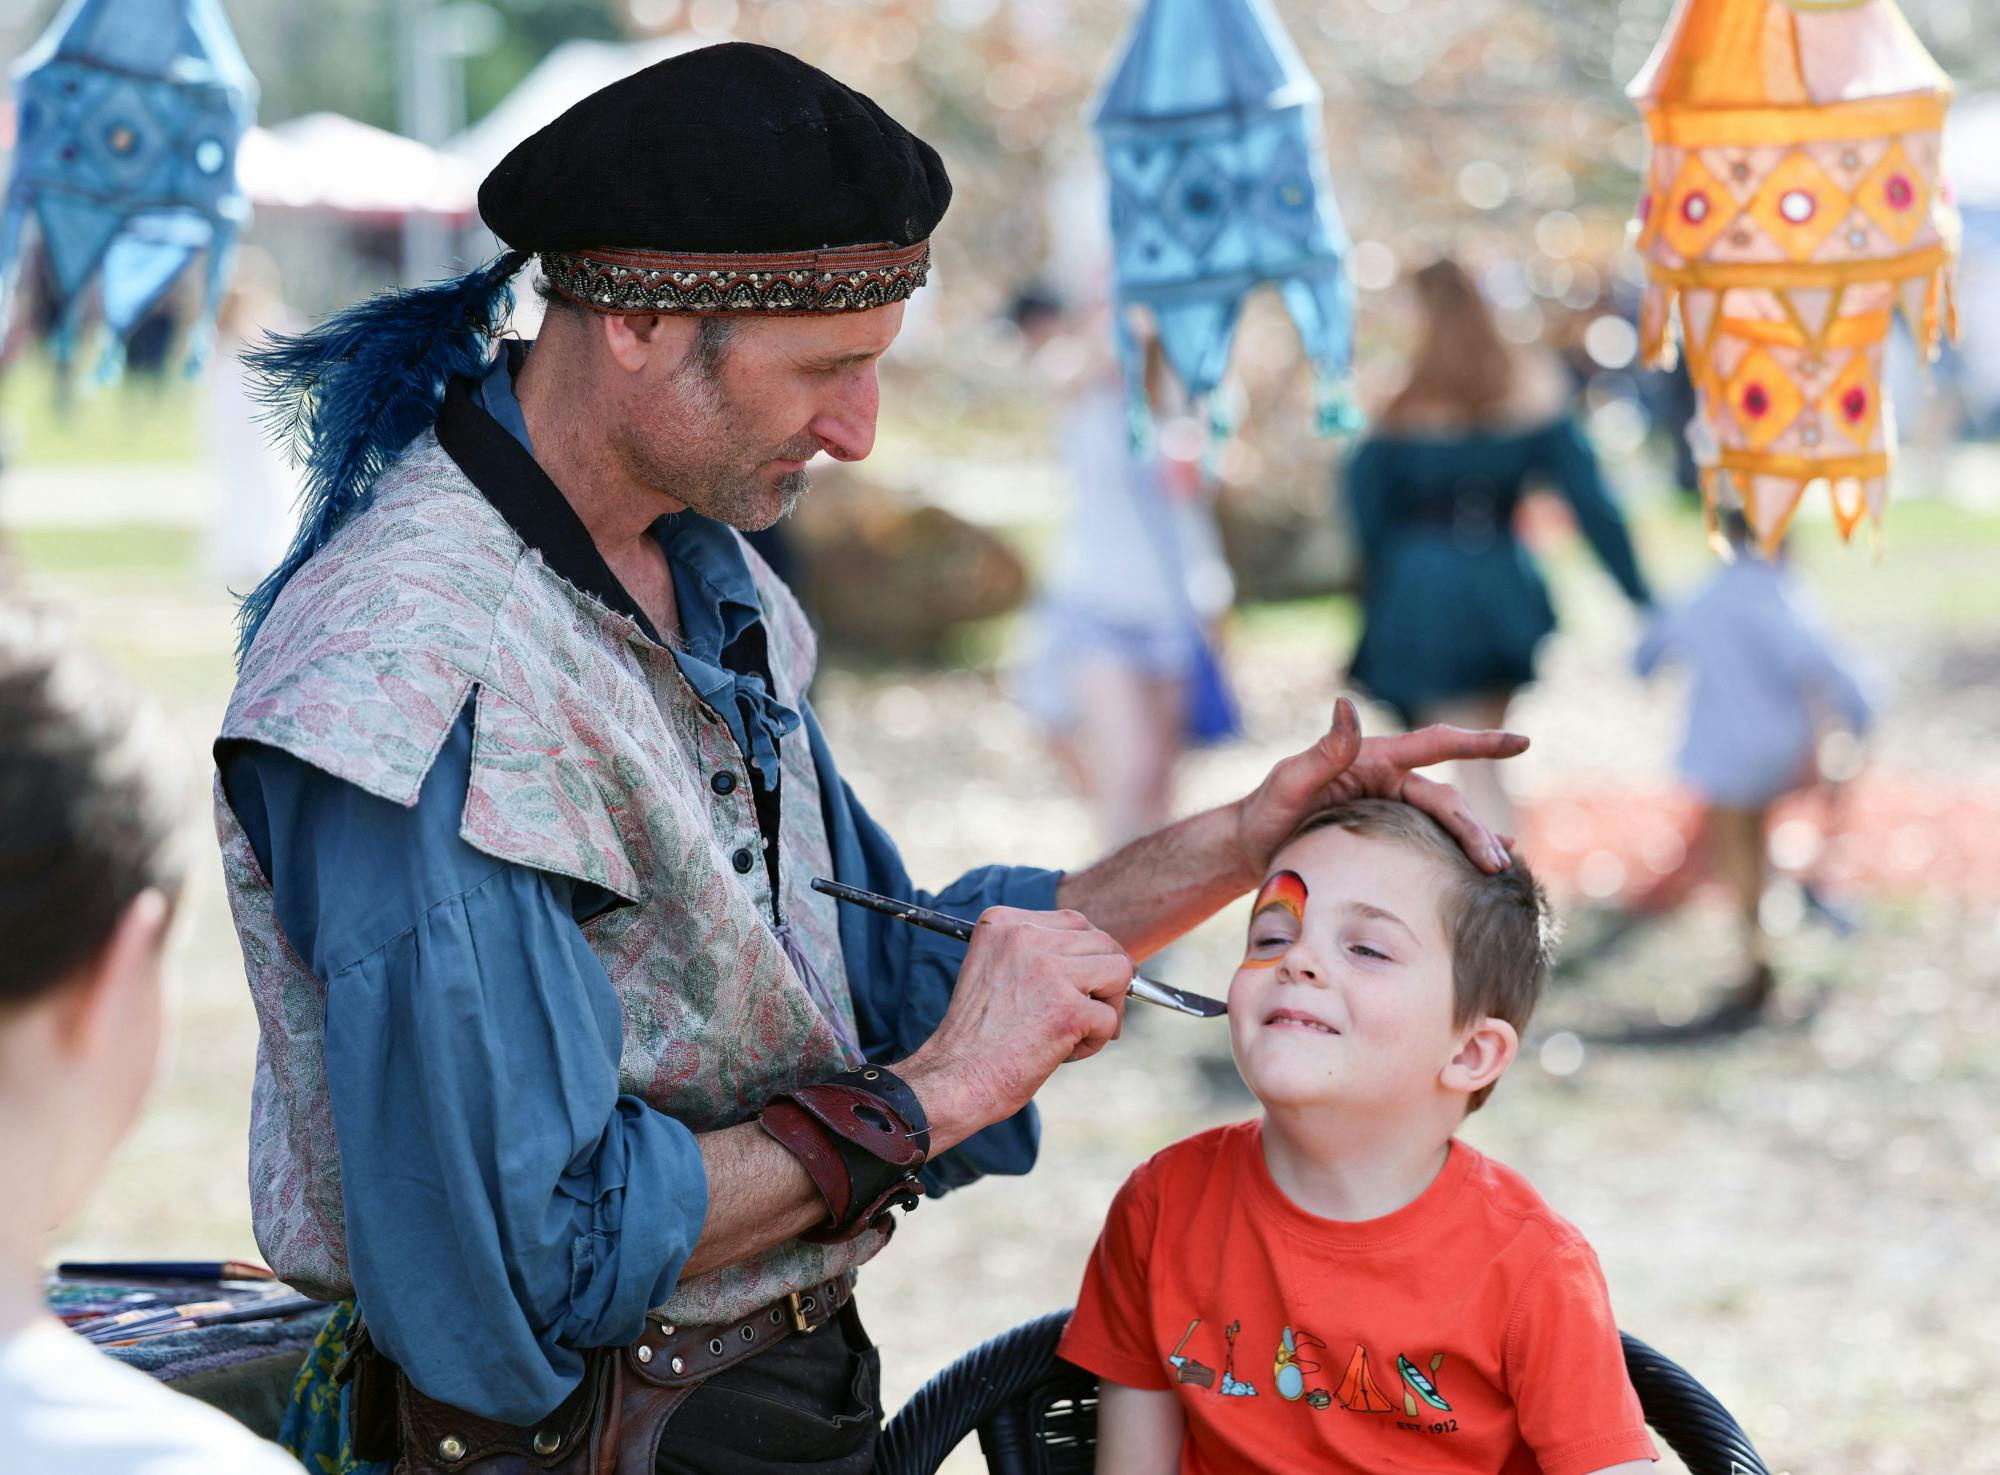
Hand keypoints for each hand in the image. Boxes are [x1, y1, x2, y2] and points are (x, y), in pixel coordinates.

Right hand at [898, 907, 1132, 1152]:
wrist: (953, 1080)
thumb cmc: (976, 1037)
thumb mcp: (997, 972)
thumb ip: (1037, 955)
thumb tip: (1102, 958)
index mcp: (1003, 923)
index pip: (1073, 922)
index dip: (1087, 955)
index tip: (1080, 984)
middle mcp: (1025, 937)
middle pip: (1101, 941)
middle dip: (1106, 979)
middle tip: (1091, 1012)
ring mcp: (1049, 971)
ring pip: (1118, 971)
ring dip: (1109, 1006)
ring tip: (1080, 1032)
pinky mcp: (1068, 1010)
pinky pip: (1109, 1017)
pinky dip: (1097, 1040)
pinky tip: (1065, 1053)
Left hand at [1230, 697, 1527, 879]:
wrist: (1252, 847)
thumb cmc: (1266, 811)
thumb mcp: (1289, 781)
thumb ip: (1322, 750)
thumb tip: (1346, 704)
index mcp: (1374, 760)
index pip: (1434, 745)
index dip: (1479, 743)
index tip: (1521, 742)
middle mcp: (1390, 781)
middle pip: (1446, 801)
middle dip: (1474, 828)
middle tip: (1495, 861)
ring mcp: (1391, 811)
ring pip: (1445, 824)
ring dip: (1473, 844)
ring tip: (1498, 870)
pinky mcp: (1389, 839)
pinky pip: (1432, 843)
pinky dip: (1459, 854)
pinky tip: (1485, 873)